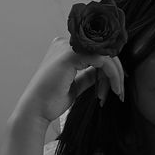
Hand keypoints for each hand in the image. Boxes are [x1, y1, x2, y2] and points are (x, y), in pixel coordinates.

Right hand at [10, 37, 124, 125]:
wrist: (36, 111)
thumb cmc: (51, 101)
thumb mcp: (75, 85)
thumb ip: (88, 76)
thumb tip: (104, 73)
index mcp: (64, 48)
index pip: (96, 51)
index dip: (109, 68)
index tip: (115, 87)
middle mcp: (64, 43)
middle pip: (102, 51)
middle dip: (115, 72)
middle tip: (119, 91)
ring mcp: (67, 47)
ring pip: (105, 54)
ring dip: (115, 75)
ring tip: (117, 92)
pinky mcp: (70, 55)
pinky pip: (102, 59)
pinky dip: (112, 74)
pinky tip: (113, 88)